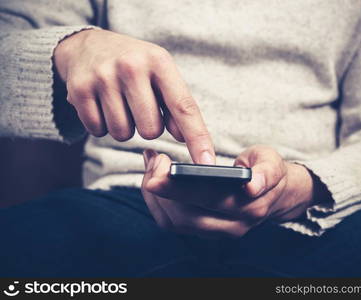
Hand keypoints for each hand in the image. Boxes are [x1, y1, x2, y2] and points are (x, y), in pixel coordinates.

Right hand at [53, 29, 214, 163]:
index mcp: (160, 62)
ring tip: (119, 103)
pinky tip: (101, 104)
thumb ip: (175, 105)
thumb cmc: (134, 66)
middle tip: (139, 106)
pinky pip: (98, 131)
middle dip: (148, 127)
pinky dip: (102, 125)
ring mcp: (103, 77)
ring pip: (123, 134)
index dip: (198, 139)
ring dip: (125, 127)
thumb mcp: (161, 74)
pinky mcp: (78, 90)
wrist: (87, 46)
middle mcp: (132, 67)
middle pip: (151, 131)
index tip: (207, 164)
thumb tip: (181, 136)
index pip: (184, 108)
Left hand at [141, 145, 314, 237]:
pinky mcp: (203, 230)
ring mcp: (216, 231)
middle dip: (160, 189)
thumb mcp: (272, 162)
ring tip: (152, 165)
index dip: (179, 188)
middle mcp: (231, 225)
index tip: (159, 169)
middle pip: (185, 216)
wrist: (274, 194)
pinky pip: (172, 222)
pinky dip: (156, 201)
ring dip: (155, 195)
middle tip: (153, 159)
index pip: (208, 200)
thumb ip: (266, 172)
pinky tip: (154, 178)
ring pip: (174, 222)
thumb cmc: (267, 171)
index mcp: (249, 206)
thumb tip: (251, 185)